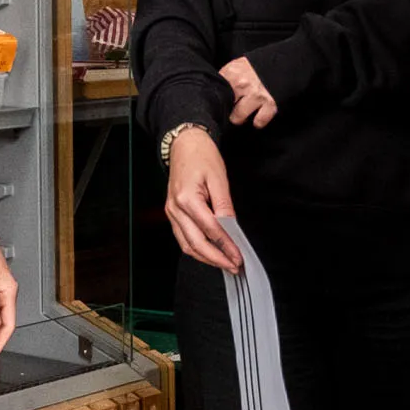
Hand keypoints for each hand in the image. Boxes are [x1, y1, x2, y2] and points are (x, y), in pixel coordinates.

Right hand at [163, 126, 243, 273]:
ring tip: (224, 263)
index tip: (238, 256)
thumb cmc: (201, 156)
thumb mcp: (219, 178)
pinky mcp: (172, 213)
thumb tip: (232, 228)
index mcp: (187, 199)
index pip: (210, 230)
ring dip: (206, 258)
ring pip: (187, 245)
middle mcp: (175, 209)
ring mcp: (171, 212)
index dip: (225, 246)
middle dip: (216, 258)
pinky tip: (211, 252)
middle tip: (233, 266)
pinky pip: (183, 238)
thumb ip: (224, 205)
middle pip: (195, 243)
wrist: (184, 144)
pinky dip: (197, 248)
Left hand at [217, 57, 279, 128]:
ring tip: (244, 112)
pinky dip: (259, 121)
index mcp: (232, 72)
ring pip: (238, 118)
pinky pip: (259, 121)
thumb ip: (226, 77)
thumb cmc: (257, 67)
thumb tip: (215, 92)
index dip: (217, 99)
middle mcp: (242, 83)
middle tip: (234, 107)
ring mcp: (256, 94)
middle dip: (228, 109)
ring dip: (241, 118)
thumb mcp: (237, 66)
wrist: (284, 62)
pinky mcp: (270, 104)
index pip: (215, 92)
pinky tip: (258, 115)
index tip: (220, 101)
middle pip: (224, 107)